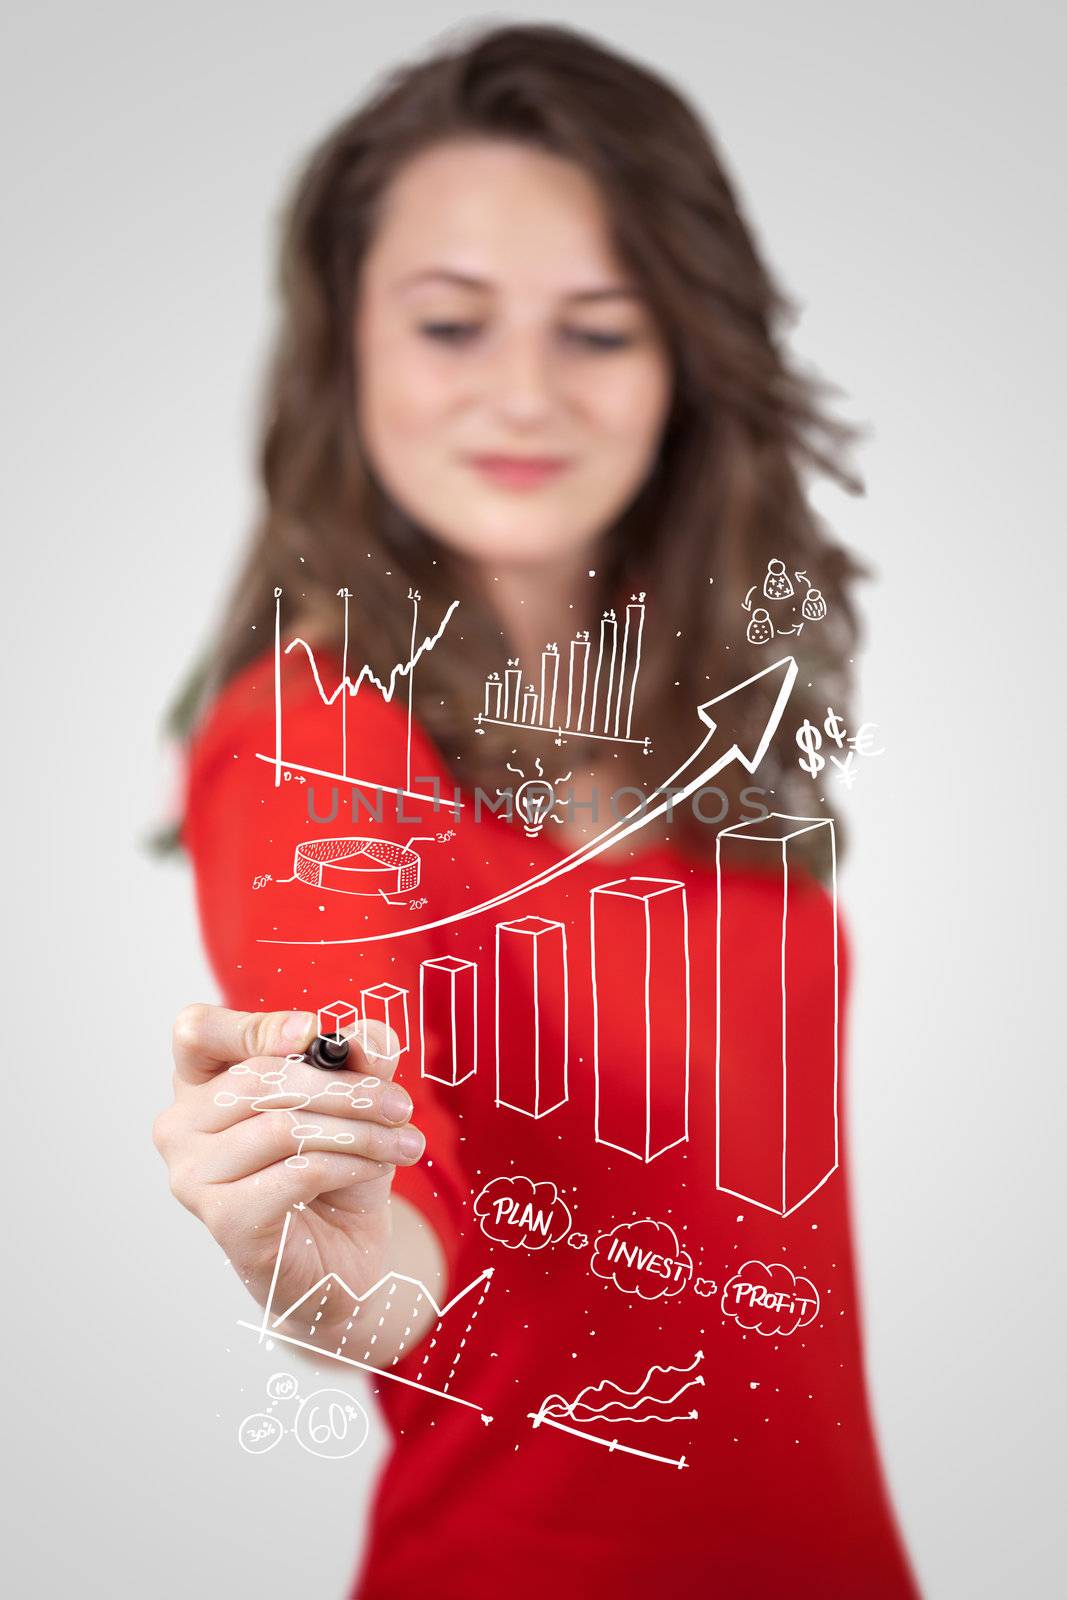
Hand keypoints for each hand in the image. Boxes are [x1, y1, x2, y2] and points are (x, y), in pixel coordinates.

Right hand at [153, 1004, 425, 1331]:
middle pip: (258, 1079)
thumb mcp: (355, 1096)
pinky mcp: (223, 1219)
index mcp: (201, 1081)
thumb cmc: (334, 1162)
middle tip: (399, 1105)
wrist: (342, 1251)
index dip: (251, 1027)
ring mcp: (192, 1175)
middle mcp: (181, 1125)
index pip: (197, 1032)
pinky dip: (348, 1165)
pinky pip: (296, 1174)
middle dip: (344, 1089)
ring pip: (282, 1128)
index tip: (311, 1034)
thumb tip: (363, 1044)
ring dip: (358, 1132)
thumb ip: (360, 1054)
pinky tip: (373, 1170)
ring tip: (403, 1142)